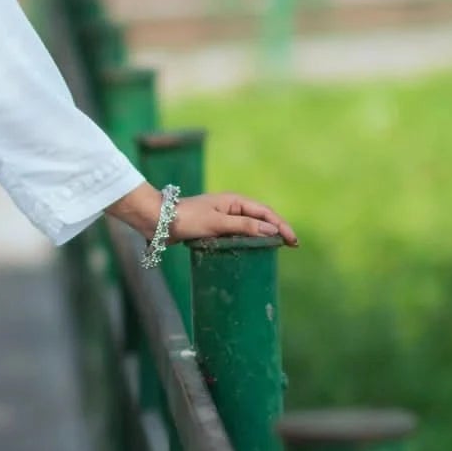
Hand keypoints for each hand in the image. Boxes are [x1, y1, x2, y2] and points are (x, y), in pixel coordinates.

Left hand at [169, 192, 297, 248]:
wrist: (158, 220)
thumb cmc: (187, 219)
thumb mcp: (217, 223)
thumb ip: (244, 226)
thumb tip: (272, 231)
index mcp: (235, 200)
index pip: (265, 213)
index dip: (281, 226)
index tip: (293, 241)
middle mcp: (231, 207)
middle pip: (260, 218)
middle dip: (277, 230)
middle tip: (291, 245)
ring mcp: (223, 217)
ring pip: (250, 226)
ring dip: (264, 235)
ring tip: (278, 248)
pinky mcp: (214, 227)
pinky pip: (237, 233)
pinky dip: (248, 240)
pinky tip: (253, 250)